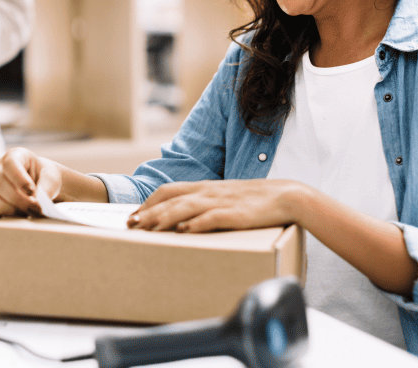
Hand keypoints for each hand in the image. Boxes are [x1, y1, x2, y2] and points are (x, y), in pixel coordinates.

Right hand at [0, 147, 62, 221]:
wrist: (43, 187)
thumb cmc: (45, 178)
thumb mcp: (51, 177)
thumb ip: (47, 186)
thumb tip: (40, 200)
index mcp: (14, 156)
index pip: (10, 163)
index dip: (19, 178)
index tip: (31, 191)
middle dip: (17, 199)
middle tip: (34, 209)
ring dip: (6, 209)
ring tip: (24, 215)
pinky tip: (1, 227)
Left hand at [127, 179, 302, 232]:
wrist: (287, 196)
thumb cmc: (255, 201)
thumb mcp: (225, 198)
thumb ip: (205, 205)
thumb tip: (183, 221)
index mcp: (205, 187)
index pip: (169, 190)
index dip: (149, 202)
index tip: (134, 215)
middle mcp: (209, 192)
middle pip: (171, 198)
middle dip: (149, 211)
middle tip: (131, 224)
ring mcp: (222, 202)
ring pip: (186, 206)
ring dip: (164, 217)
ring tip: (148, 228)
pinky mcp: (236, 214)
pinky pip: (213, 217)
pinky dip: (197, 223)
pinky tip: (184, 231)